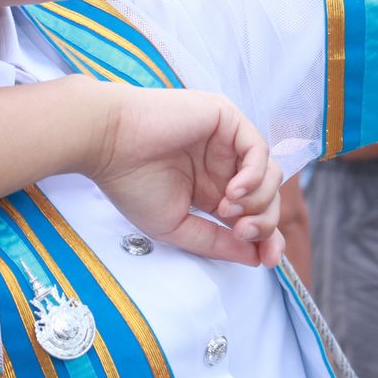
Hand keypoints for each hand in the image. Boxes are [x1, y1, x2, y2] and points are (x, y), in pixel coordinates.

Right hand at [85, 84, 284, 266]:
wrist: (108, 144)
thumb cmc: (132, 183)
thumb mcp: (177, 225)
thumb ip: (215, 242)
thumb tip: (256, 257)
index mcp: (211, 187)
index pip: (254, 212)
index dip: (267, 237)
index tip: (267, 259)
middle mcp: (223, 163)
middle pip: (268, 195)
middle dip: (266, 222)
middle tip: (243, 234)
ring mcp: (226, 140)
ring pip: (269, 174)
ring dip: (258, 200)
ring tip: (226, 210)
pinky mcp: (226, 118)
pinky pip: (258, 150)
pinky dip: (254, 175)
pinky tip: (232, 192)